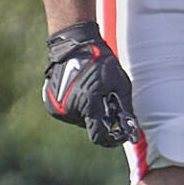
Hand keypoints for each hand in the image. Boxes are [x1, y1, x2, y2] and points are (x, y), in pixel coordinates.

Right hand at [42, 20, 140, 148]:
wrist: (75, 45)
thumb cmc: (101, 62)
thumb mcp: (120, 84)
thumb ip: (126, 109)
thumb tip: (132, 130)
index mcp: (87, 103)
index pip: (98, 136)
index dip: (111, 140)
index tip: (119, 135)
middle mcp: (69, 108)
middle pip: (90, 126)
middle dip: (101, 119)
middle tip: (106, 101)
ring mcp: (57, 106)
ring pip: (79, 120)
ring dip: (88, 113)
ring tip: (93, 93)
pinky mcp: (50, 104)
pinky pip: (68, 114)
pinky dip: (77, 108)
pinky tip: (81, 92)